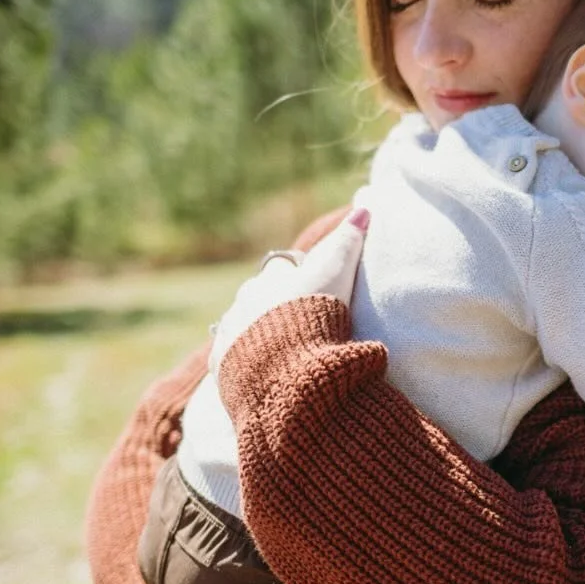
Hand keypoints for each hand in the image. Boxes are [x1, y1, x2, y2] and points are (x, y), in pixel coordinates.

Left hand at [209, 207, 369, 374]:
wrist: (290, 372)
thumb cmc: (314, 319)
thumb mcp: (335, 276)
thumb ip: (347, 244)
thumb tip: (362, 210)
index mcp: (269, 280)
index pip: (282, 269)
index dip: (299, 278)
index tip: (315, 293)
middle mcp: (243, 302)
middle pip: (258, 297)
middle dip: (273, 306)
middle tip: (299, 325)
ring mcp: (230, 335)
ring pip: (241, 327)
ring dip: (257, 334)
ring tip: (281, 353)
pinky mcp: (222, 366)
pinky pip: (228, 360)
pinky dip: (242, 363)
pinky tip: (260, 373)